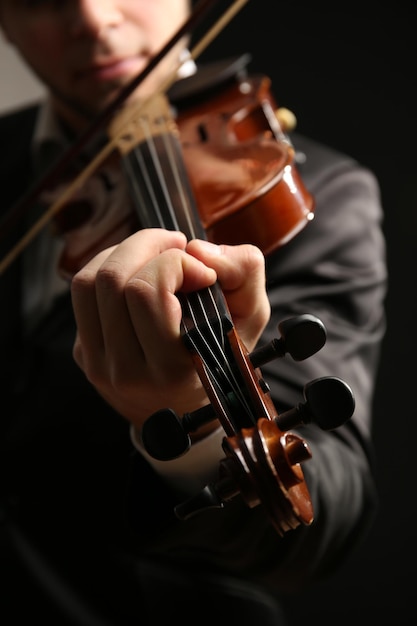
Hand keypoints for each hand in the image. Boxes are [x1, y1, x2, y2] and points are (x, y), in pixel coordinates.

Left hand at [71, 228, 269, 432]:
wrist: (186, 413)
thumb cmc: (220, 360)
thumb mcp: (250, 319)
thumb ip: (243, 271)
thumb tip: (197, 249)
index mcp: (170, 370)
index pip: (147, 292)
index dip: (176, 263)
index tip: (203, 272)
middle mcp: (126, 371)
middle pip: (113, 280)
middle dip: (146, 245)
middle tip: (175, 245)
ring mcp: (98, 364)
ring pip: (88, 282)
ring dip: (123, 252)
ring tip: (154, 253)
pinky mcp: (82, 353)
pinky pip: (82, 295)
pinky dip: (108, 268)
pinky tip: (136, 272)